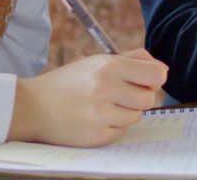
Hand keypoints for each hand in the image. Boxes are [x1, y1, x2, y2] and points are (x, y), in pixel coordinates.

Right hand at [8, 48, 167, 145]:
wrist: (33, 106)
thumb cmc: (70, 82)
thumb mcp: (96, 60)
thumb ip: (131, 60)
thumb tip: (162, 70)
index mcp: (108, 65)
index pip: (155, 74)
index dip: (155, 78)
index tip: (148, 81)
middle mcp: (106, 88)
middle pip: (149, 98)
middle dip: (139, 97)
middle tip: (122, 94)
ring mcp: (101, 114)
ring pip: (137, 116)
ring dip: (126, 112)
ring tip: (105, 106)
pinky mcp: (97, 136)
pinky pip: (122, 132)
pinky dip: (113, 126)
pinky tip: (96, 119)